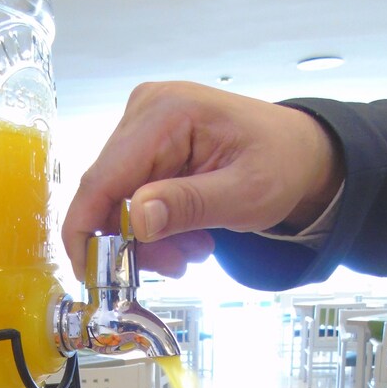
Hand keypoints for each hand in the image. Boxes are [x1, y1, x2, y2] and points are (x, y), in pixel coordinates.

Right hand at [62, 81, 343, 279]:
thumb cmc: (282, 165)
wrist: (300, 153)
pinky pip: (131, 198)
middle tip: (176, 266)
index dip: (86, 231)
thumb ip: (189, 205)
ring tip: (195, 250)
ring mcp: (143, 128)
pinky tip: (189, 235)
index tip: (87, 275)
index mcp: (166, 113)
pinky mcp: (146, 147)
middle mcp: (144, 112)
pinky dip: (156, 227)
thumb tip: (135, 219)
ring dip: (150, 240)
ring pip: (117, 203)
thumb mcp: (245, 194)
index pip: (102, 179)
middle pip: (107, 195)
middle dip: (133, 242)